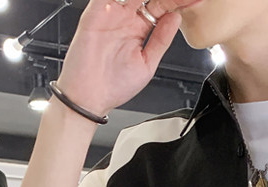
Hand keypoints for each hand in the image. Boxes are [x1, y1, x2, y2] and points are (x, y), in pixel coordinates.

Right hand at [57, 0, 196, 115]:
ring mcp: (111, 12)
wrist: (89, 96)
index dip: (177, 2)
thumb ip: (161, 40)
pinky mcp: (96, 11)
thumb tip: (176, 18)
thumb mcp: (147, 64)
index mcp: (138, 30)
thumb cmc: (113, 86)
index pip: (162, 8)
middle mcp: (125, 18)